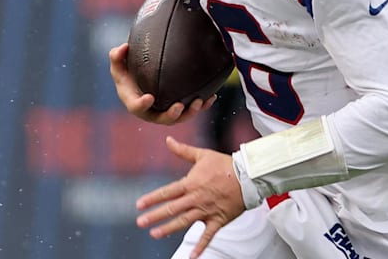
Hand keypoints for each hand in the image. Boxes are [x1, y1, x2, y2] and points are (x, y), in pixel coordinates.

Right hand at [108, 43, 215, 123]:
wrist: (141, 79)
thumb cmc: (128, 71)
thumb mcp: (119, 64)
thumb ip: (117, 56)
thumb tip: (122, 47)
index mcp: (134, 102)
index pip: (136, 107)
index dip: (142, 105)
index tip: (149, 98)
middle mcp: (150, 111)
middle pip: (161, 119)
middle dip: (171, 115)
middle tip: (179, 106)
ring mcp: (165, 112)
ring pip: (179, 118)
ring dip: (190, 112)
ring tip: (199, 102)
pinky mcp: (178, 109)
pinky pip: (191, 110)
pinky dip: (202, 105)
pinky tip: (212, 97)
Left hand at [136, 136, 245, 257]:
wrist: (248, 176)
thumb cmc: (225, 164)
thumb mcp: (203, 155)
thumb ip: (183, 151)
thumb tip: (168, 140)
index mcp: (191, 183)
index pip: (167, 192)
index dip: (152, 198)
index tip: (139, 205)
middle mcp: (196, 198)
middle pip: (172, 208)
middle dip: (154, 216)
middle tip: (140, 222)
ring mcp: (207, 210)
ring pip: (184, 222)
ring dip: (168, 229)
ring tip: (155, 234)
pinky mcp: (218, 220)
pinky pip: (208, 235)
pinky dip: (200, 246)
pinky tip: (192, 256)